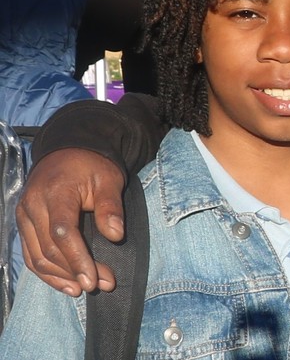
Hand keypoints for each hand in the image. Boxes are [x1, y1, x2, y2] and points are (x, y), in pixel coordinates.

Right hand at [15, 149, 124, 295]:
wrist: (67, 151)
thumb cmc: (91, 166)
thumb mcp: (109, 178)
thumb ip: (111, 206)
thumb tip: (116, 236)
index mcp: (55, 192)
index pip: (62, 232)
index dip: (78, 259)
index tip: (95, 279)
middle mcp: (33, 206)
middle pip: (49, 249)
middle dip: (75, 272)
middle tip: (102, 285)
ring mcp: (23, 216)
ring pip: (37, 257)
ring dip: (61, 277)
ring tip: (86, 289)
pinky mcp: (22, 225)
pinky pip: (31, 255)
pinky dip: (47, 273)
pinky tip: (66, 285)